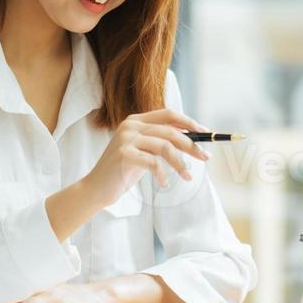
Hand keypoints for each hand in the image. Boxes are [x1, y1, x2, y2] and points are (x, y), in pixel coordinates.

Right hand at [81, 108, 209, 206]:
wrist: (97, 188)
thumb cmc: (123, 170)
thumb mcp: (144, 151)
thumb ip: (160, 141)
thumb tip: (192, 138)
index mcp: (136, 120)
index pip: (169, 114)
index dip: (189, 122)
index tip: (205, 134)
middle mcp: (131, 125)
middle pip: (171, 130)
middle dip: (192, 144)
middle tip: (205, 157)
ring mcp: (126, 139)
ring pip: (165, 146)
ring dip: (180, 163)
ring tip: (187, 177)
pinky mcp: (124, 155)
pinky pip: (154, 162)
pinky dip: (163, 174)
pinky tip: (164, 183)